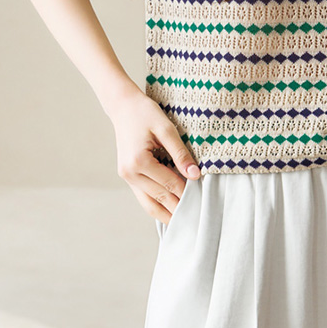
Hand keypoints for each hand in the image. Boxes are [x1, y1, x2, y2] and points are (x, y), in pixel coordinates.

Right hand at [106, 84, 200, 223]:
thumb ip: (180, 153)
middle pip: (159, 198)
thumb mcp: (166, 129)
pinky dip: (156, 205)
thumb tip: (195, 175)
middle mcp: (129, 173)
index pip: (170, 184)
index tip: (203, 200)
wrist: (123, 106)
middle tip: (197, 217)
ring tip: (185, 221)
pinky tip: (170, 209)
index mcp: (139, 161)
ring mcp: (126, 176)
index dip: (187, 192)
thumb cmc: (145, 113)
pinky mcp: (127, 175)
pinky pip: (143, 196)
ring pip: (148, 204)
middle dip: (179, 207)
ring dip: (166, 213)